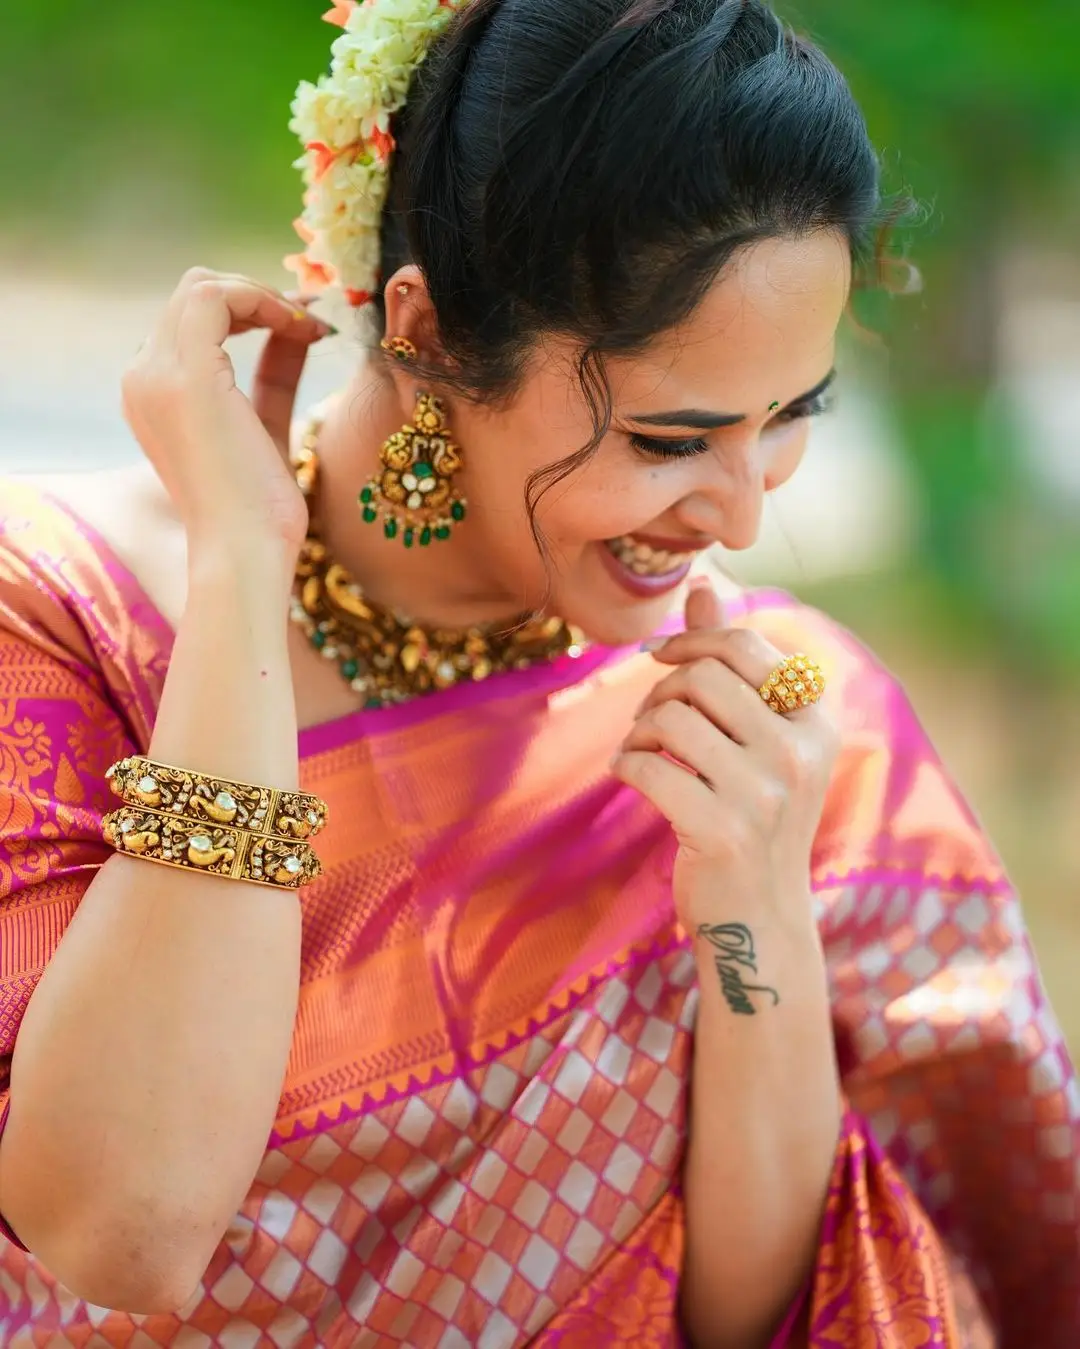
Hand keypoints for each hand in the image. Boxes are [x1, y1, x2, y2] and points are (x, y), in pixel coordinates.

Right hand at [120, 267, 333, 561]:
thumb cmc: (260, 513)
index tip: (305, 327)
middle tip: (310, 319)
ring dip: (263, 296)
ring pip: (201, 288)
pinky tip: (299, 328)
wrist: (244, 553)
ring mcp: (155, 373)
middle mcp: (142, 378)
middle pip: (194, 296)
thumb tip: (299, 332)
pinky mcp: (183, 373)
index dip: (252, 312)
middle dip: (258, 297)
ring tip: (308, 324)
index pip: (194, 323)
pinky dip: (263, 301)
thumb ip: (274, 378)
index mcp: (154, 395)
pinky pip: (215, 297)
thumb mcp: (268, 429)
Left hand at [611, 581, 838, 942]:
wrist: (759, 917)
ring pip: (671, 719)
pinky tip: (631, 775)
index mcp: (817, 721)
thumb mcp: (760, 736)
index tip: (664, 657)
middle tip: (652, 720)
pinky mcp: (722, 832)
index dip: (692, 641)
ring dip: (640, 730)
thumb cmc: (754, 813)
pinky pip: (646, 767)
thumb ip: (733, 660)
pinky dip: (625, 764)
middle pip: (702, 677)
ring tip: (642, 751)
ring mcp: (764, 796)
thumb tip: (704, 585)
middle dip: (661, 690)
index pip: (745, 646)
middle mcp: (800, 754)